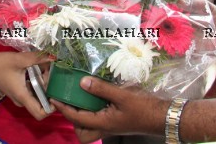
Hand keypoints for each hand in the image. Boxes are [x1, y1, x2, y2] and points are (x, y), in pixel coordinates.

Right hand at [0, 50, 52, 119]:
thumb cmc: (0, 64)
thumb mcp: (20, 59)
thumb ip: (37, 59)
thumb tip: (54, 58)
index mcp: (22, 96)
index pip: (40, 114)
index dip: (52, 108)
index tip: (55, 93)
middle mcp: (22, 100)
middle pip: (41, 103)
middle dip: (49, 90)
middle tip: (50, 74)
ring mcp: (19, 96)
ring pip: (37, 96)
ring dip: (43, 85)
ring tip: (44, 69)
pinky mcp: (18, 91)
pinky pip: (32, 91)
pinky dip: (37, 82)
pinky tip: (37, 69)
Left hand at [51, 75, 167, 142]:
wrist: (162, 117)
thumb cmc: (143, 108)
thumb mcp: (122, 96)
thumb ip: (102, 89)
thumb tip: (81, 82)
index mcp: (103, 123)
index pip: (77, 118)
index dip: (63, 108)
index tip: (53, 98)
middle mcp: (105, 128)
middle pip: (83, 133)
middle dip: (74, 121)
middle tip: (70, 102)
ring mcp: (112, 126)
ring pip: (91, 128)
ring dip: (84, 116)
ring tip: (82, 97)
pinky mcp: (118, 122)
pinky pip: (100, 119)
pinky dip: (95, 110)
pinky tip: (97, 95)